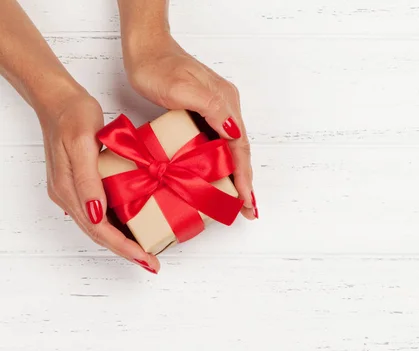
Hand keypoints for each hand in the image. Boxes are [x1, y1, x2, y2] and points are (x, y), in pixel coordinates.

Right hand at [38, 88, 159, 273]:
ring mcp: (72, 191)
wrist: (58, 99)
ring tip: (146, 252)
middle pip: (99, 233)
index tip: (146, 258)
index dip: (124, 247)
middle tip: (152, 263)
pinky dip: (116, 224)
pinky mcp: (79, 183)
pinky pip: (99, 212)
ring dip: (122, 241)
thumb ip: (88, 179)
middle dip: (126, 251)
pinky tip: (132, 226)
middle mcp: (69, 195)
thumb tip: (96, 214)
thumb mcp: (83, 143)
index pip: (99, 229)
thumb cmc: (73, 115)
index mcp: (69, 189)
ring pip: (99, 226)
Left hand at [123, 34, 257, 219]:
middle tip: (247, 209)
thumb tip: (233, 131)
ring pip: (230, 149)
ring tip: (236, 199)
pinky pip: (216, 143)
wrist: (144, 47)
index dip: (243, 176)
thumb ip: (211, 107)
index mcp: (226, 103)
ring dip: (235, 175)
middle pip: (239, 151)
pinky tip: (215, 176)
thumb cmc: (158, 67)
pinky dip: (220, 163)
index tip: (245, 200)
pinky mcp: (202, 112)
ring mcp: (215, 110)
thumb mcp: (183, 87)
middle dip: (244, 181)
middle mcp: (226, 107)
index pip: (240, 147)